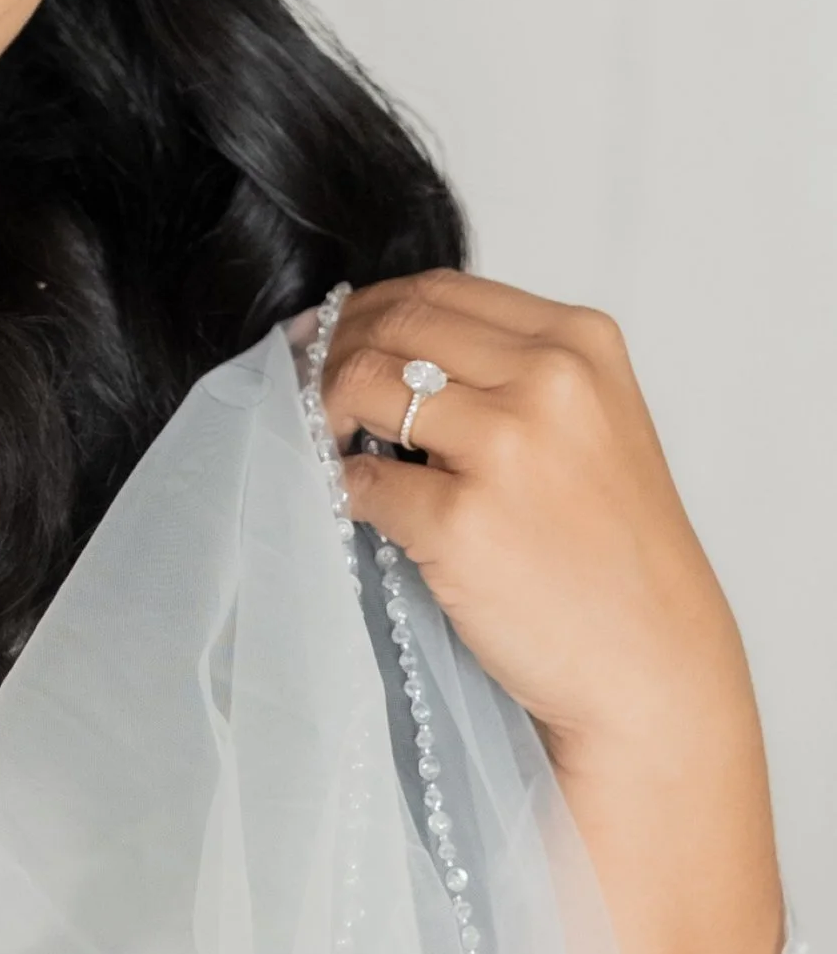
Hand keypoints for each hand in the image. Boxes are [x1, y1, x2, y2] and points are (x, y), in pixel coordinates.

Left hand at [319, 270, 742, 760]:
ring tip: (328, 445)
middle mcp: (549, 381)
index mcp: (580, 343)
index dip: (366, 311)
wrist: (652, 663)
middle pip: (395, 328)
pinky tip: (353, 503)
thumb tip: (383, 345)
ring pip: (364, 388)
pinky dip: (341, 488)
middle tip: (302, 387)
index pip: (439, 291)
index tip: (326, 337)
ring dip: (325, 414)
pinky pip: (361, 482)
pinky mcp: (461, 522)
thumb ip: (509, 372)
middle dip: (331, 354)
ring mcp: (507, 449)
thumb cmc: (614, 553)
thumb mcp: (591, 424)